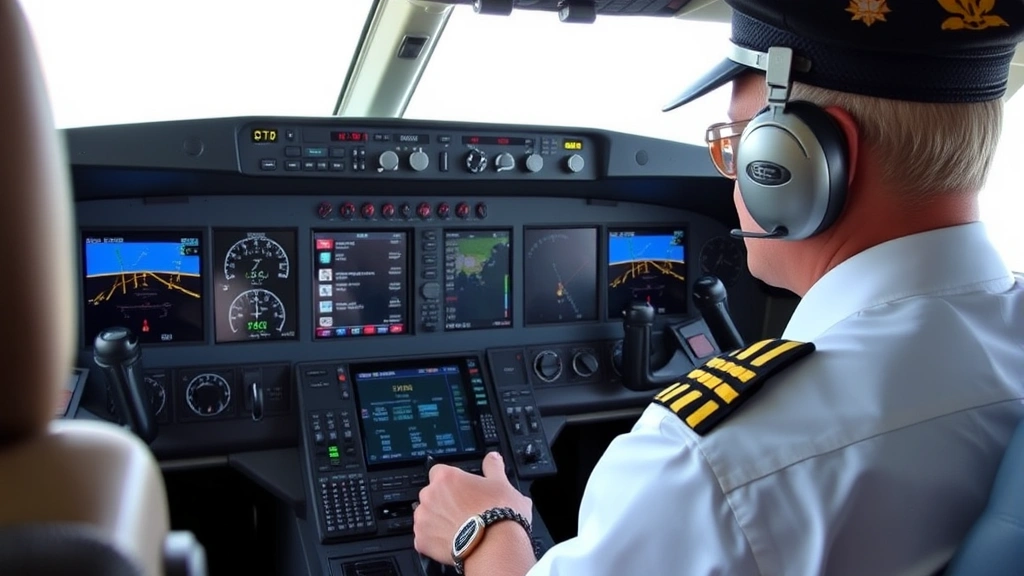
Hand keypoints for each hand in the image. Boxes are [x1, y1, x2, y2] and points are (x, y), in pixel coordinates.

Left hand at [413, 451, 531, 564]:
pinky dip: (435, 541)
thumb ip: (492, 467)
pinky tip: (453, 542)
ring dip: (438, 520)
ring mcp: (423, 518)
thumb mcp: (501, 483)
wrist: (495, 546)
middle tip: (464, 511)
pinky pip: (424, 538)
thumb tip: (492, 458)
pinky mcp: (421, 540)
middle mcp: (429, 495)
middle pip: (432, 494)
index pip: (440, 472)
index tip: (462, 490)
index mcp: (446, 477)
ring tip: (460, 529)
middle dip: (444, 502)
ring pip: (427, 516)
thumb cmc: (499, 514)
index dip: (452, 482)